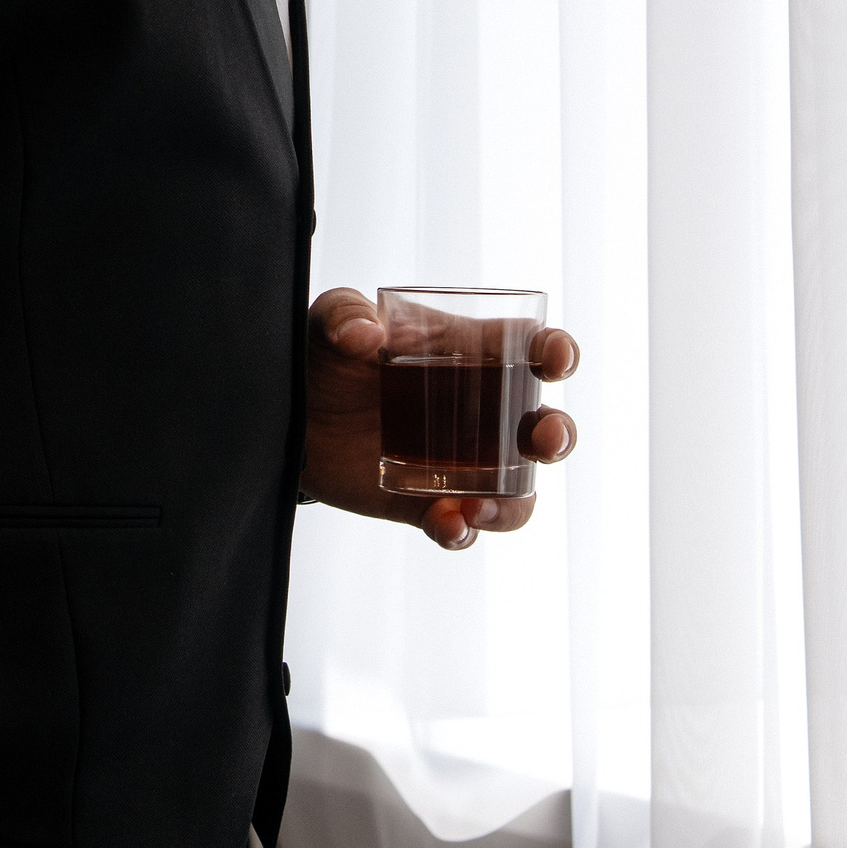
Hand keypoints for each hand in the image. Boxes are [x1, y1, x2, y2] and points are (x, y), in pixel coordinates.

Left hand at [300, 286, 578, 549]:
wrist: (290, 415)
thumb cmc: (326, 354)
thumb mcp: (330, 320)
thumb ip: (344, 316)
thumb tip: (364, 334)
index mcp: (471, 353)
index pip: (531, 348)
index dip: (556, 352)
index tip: (556, 361)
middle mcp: (479, 412)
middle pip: (541, 426)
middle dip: (557, 434)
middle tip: (544, 440)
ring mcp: (460, 462)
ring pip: (516, 489)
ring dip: (515, 504)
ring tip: (484, 508)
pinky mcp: (430, 502)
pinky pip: (462, 524)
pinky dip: (461, 531)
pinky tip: (448, 526)